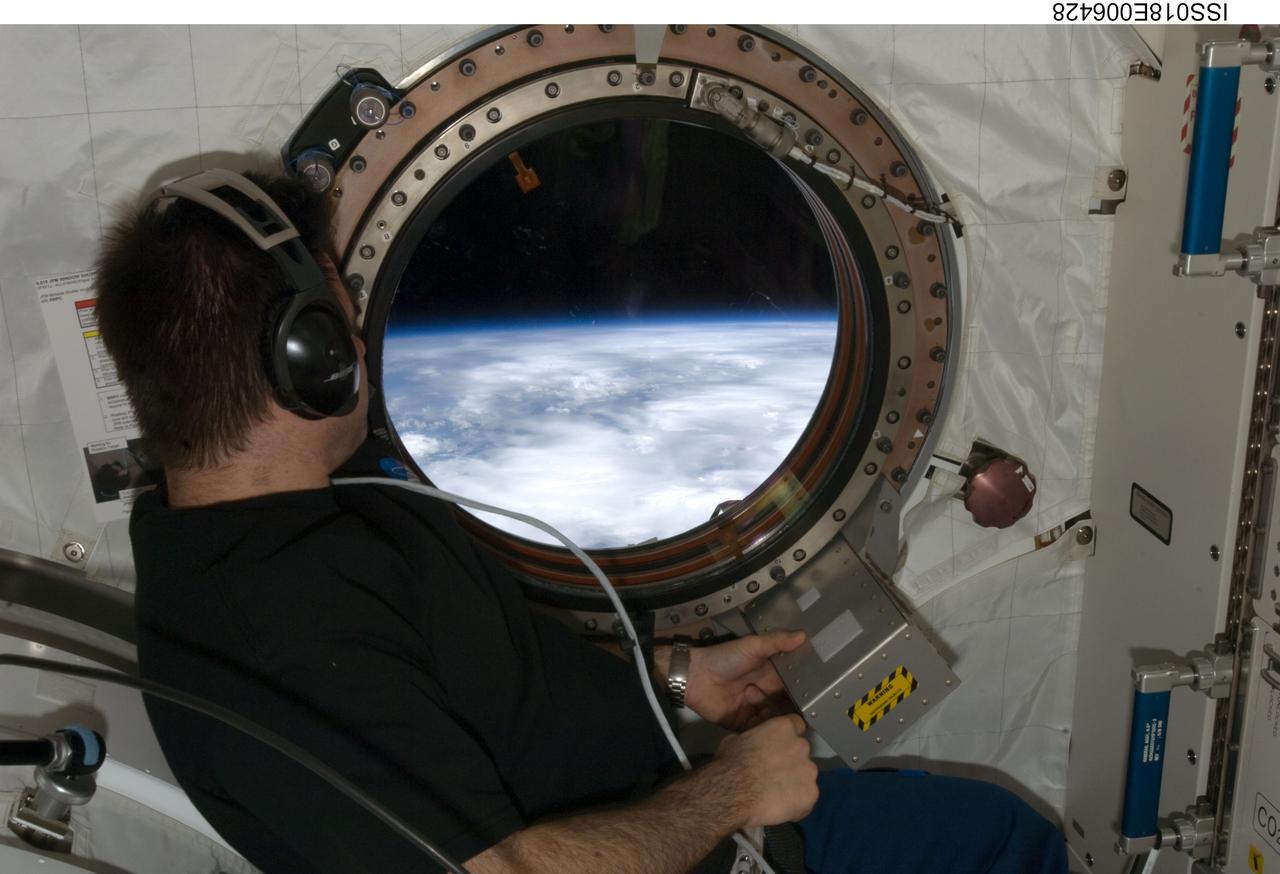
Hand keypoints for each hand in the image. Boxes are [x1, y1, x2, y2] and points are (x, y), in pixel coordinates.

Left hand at [679, 630, 805, 730]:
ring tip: (789, 722)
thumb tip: (803, 634)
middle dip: (796, 710)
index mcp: (770, 675)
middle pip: (787, 705)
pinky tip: (773, 732)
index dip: (805, 691)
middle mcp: (766, 694)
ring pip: (776, 720)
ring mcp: (755, 710)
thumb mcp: (751, 646)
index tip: (822, 697)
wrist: (694, 677)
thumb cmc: (724, 658)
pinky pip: (760, 731)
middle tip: (810, 716)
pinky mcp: (744, 724)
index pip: (793, 685)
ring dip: (781, 721)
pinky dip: (766, 731)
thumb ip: (776, 642)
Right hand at [714, 714, 818, 827]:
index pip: (796, 724)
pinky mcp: (811, 794)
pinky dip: (797, 803)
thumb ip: (754, 739)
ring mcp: (809, 770)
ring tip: (776, 793)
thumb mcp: (737, 740)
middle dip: (791, 760)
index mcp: (784, 727)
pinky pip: (806, 798)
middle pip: (802, 751)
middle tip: (774, 772)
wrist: (734, 794)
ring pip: (805, 775)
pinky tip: (780, 806)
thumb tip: (753, 745)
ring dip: (795, 781)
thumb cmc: (731, 764)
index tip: (779, 746)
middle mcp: (801, 745)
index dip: (787, 737)